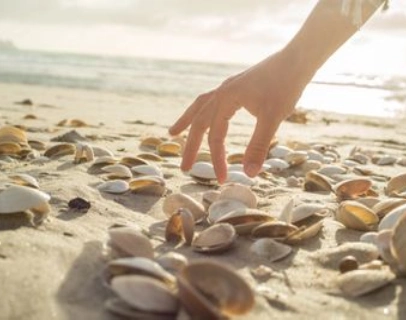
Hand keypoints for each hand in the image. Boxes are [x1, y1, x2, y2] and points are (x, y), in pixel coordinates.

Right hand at [169, 49, 309, 183]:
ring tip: (173, 133)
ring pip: (200, 106)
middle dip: (190, 146)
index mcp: (225, 99)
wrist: (297, 60)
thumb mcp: (272, 118)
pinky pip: (212, 100)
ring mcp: (228, 87)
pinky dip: (204, 111)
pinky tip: (208, 115)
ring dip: (187, 121)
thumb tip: (250, 174)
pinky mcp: (237, 86)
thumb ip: (258, 146)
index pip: (215, 136)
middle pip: (198, 121)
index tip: (222, 179)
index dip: (217, 159)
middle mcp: (222, 92)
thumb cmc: (285, 86)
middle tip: (184, 167)